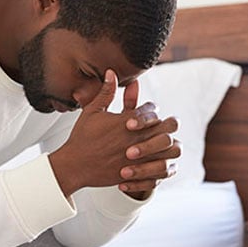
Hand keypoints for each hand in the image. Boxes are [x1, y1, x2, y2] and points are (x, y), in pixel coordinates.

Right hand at [48, 70, 176, 196]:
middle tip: (161, 126)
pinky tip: (154, 161)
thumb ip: (106, 92)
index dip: (150, 110)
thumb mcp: (92, 111)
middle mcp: (138, 138)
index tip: (143, 113)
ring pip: (171, 150)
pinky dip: (162, 165)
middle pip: (169, 127)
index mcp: (128, 122)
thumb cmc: (82, 138)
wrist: (75, 166)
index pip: (152, 110)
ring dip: (169, 145)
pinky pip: (162, 170)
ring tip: (162, 144)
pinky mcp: (139, 174)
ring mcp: (140, 157)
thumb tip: (112, 72)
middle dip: (167, 124)